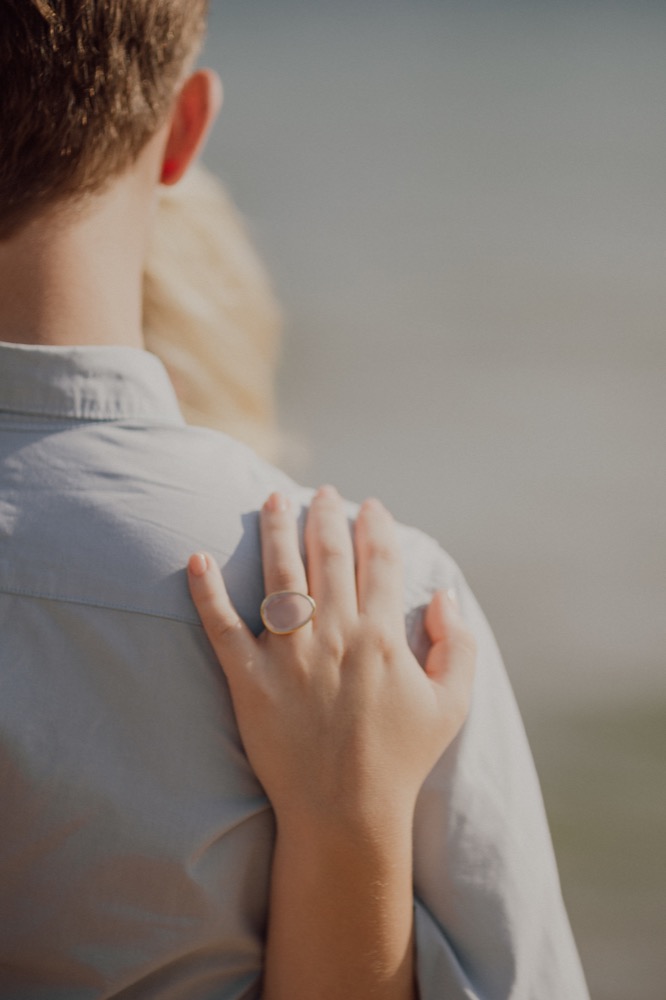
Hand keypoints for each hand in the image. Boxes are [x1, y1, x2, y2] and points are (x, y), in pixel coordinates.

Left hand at [187, 485, 475, 834]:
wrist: (346, 813)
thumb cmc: (402, 759)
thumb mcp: (450, 704)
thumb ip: (455, 645)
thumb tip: (443, 596)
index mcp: (381, 635)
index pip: (379, 561)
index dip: (376, 527)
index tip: (371, 507)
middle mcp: (334, 633)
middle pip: (328, 555)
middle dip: (327, 515)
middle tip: (323, 491)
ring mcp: (289, 654)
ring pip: (279, 574)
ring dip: (277, 530)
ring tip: (274, 499)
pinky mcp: (249, 679)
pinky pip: (222, 626)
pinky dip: (207, 591)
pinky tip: (196, 559)